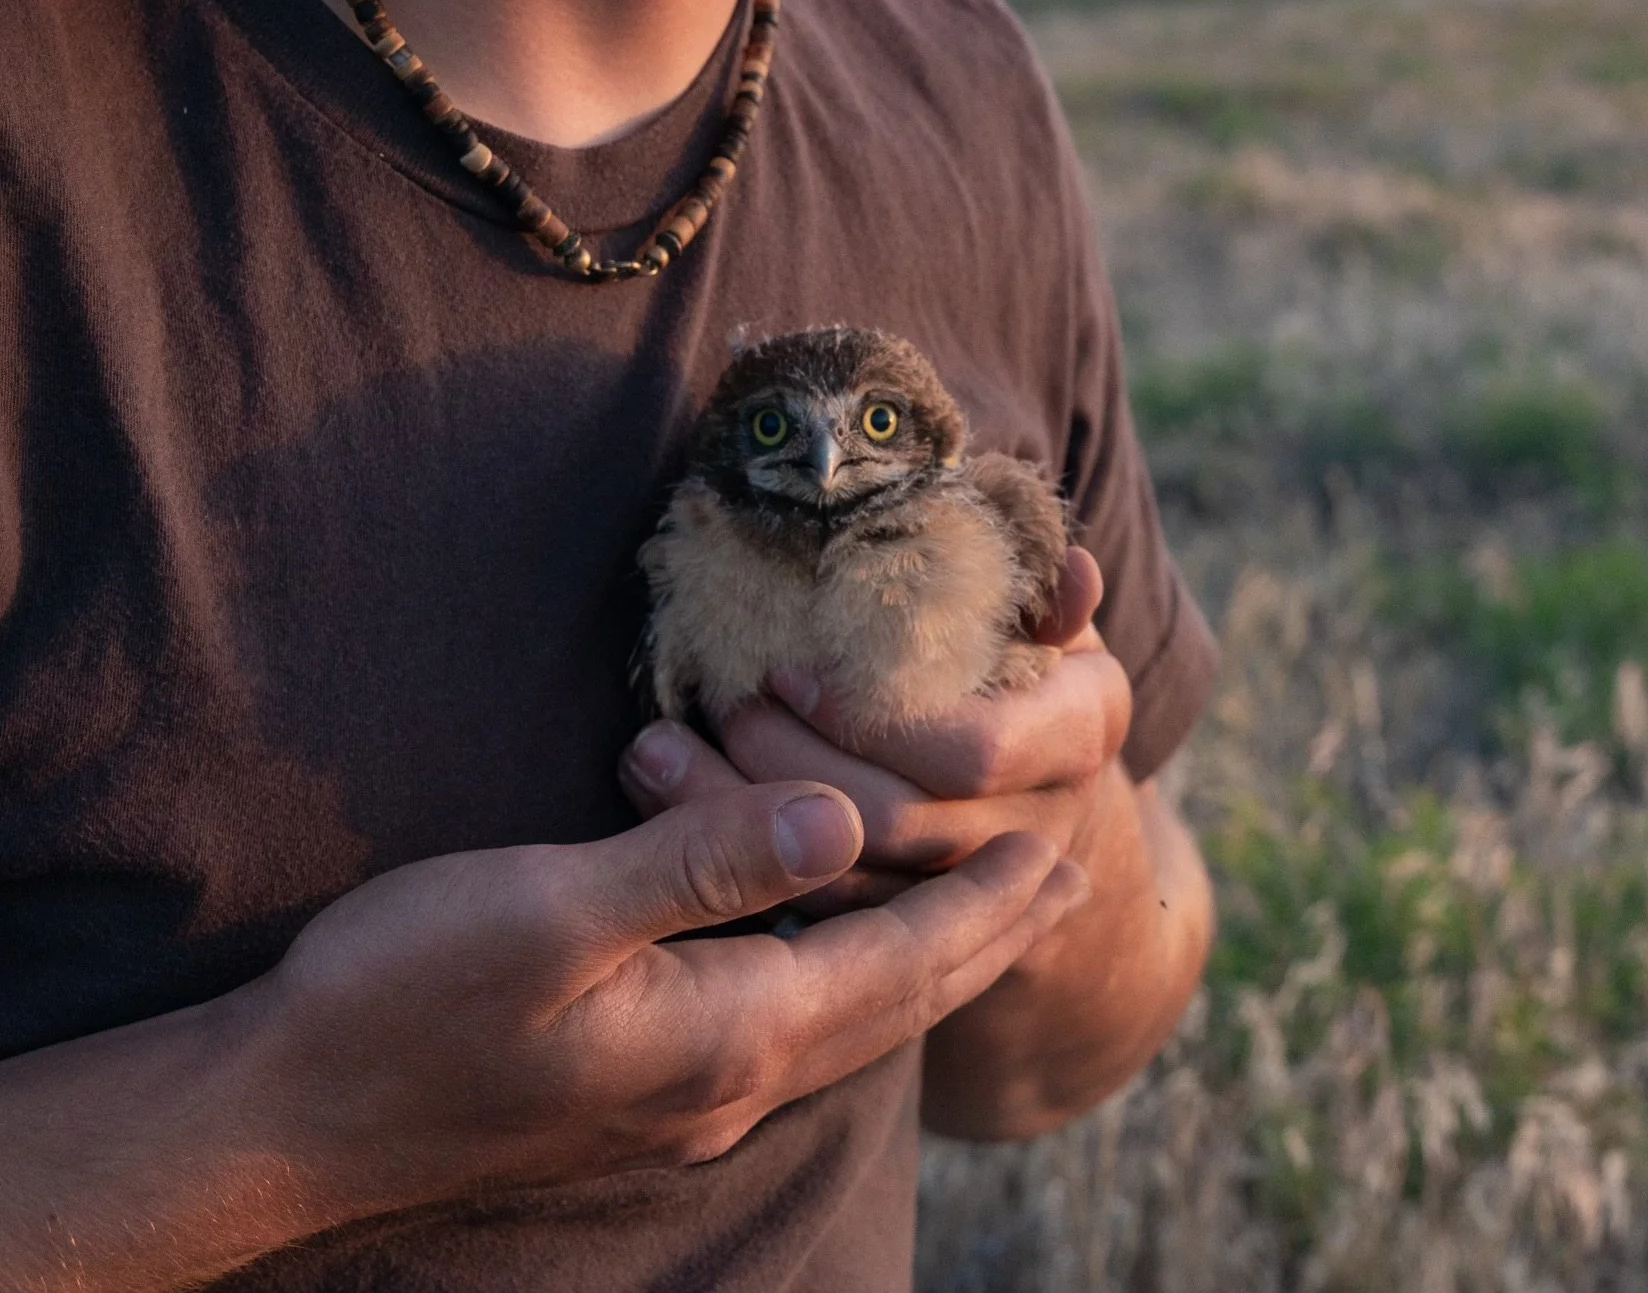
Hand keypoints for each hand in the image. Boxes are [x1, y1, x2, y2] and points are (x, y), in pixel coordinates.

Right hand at [225, 783, 1083, 1231]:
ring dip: (922, 961)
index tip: (1066, 850)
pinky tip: (837, 953)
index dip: (986, 907)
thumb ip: (705, 867)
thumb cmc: (408, 996)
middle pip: (891, 1007)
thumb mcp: (555, 910)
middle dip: (983, 938)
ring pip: (842, 1024)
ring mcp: (675, 1103)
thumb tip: (844, 824)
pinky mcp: (631, 1096)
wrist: (290, 1114)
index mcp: (723, 1035)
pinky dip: (846, 979)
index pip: (898, 968)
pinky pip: (786, 1032)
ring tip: (982, 911)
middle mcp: (721, 1085)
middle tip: (1066, 879)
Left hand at [621, 549, 1132, 916]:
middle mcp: (1040, 823)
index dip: (869, 714)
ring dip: (736, 821)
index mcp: (1077, 730)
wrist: (1037, 766)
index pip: (971, 748)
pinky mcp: (906, 929)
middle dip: (787, 767)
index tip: (788, 670)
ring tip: (652, 750)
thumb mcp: (1030, 594)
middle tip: (711, 704)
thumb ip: (1034, 581)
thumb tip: (1075, 570)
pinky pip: (816, 915)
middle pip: (899, 823)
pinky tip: (665, 811)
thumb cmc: (1012, 638)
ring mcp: (975, 891)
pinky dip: (735, 868)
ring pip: (847, 884)